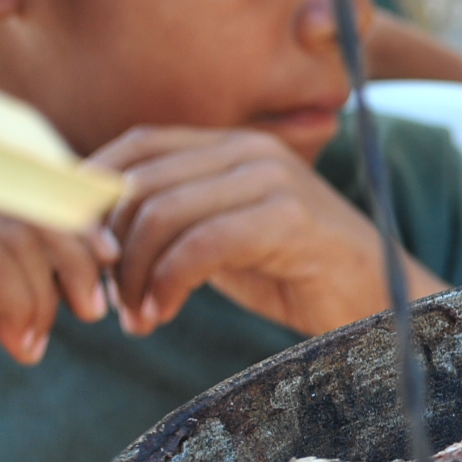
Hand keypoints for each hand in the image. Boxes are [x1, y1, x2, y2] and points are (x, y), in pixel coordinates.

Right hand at [0, 187, 115, 380]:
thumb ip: (14, 259)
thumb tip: (90, 250)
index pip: (23, 174)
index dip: (75, 216)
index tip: (105, 260)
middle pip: (28, 198)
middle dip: (77, 255)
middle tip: (90, 306)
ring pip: (17, 232)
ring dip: (46, 294)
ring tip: (36, 337)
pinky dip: (21, 306)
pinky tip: (18, 342)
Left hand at [94, 127, 447, 338]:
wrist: (384, 305)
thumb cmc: (302, 278)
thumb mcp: (225, 241)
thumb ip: (176, 223)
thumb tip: (95, 233)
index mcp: (235, 145)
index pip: (137, 145)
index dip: (91, 193)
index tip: (77, 250)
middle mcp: (252, 151)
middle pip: (141, 183)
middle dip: (107, 247)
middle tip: (106, 301)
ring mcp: (274, 181)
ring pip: (164, 214)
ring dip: (133, 274)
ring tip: (136, 316)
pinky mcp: (291, 219)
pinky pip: (200, 244)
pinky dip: (166, 284)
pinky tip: (161, 314)